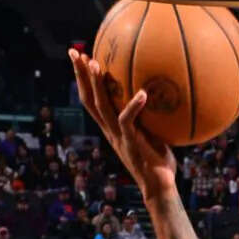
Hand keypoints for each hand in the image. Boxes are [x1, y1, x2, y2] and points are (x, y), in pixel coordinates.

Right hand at [71, 50, 176, 196]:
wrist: (159, 187)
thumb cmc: (159, 161)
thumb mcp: (153, 133)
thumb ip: (151, 116)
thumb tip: (163, 93)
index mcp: (111, 127)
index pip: (92, 99)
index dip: (83, 80)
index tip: (81, 58)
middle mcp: (110, 130)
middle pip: (88, 98)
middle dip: (79, 75)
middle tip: (74, 52)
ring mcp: (118, 137)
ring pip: (101, 106)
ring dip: (96, 84)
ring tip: (94, 63)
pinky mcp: (130, 143)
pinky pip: (128, 121)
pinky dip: (134, 107)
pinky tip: (142, 93)